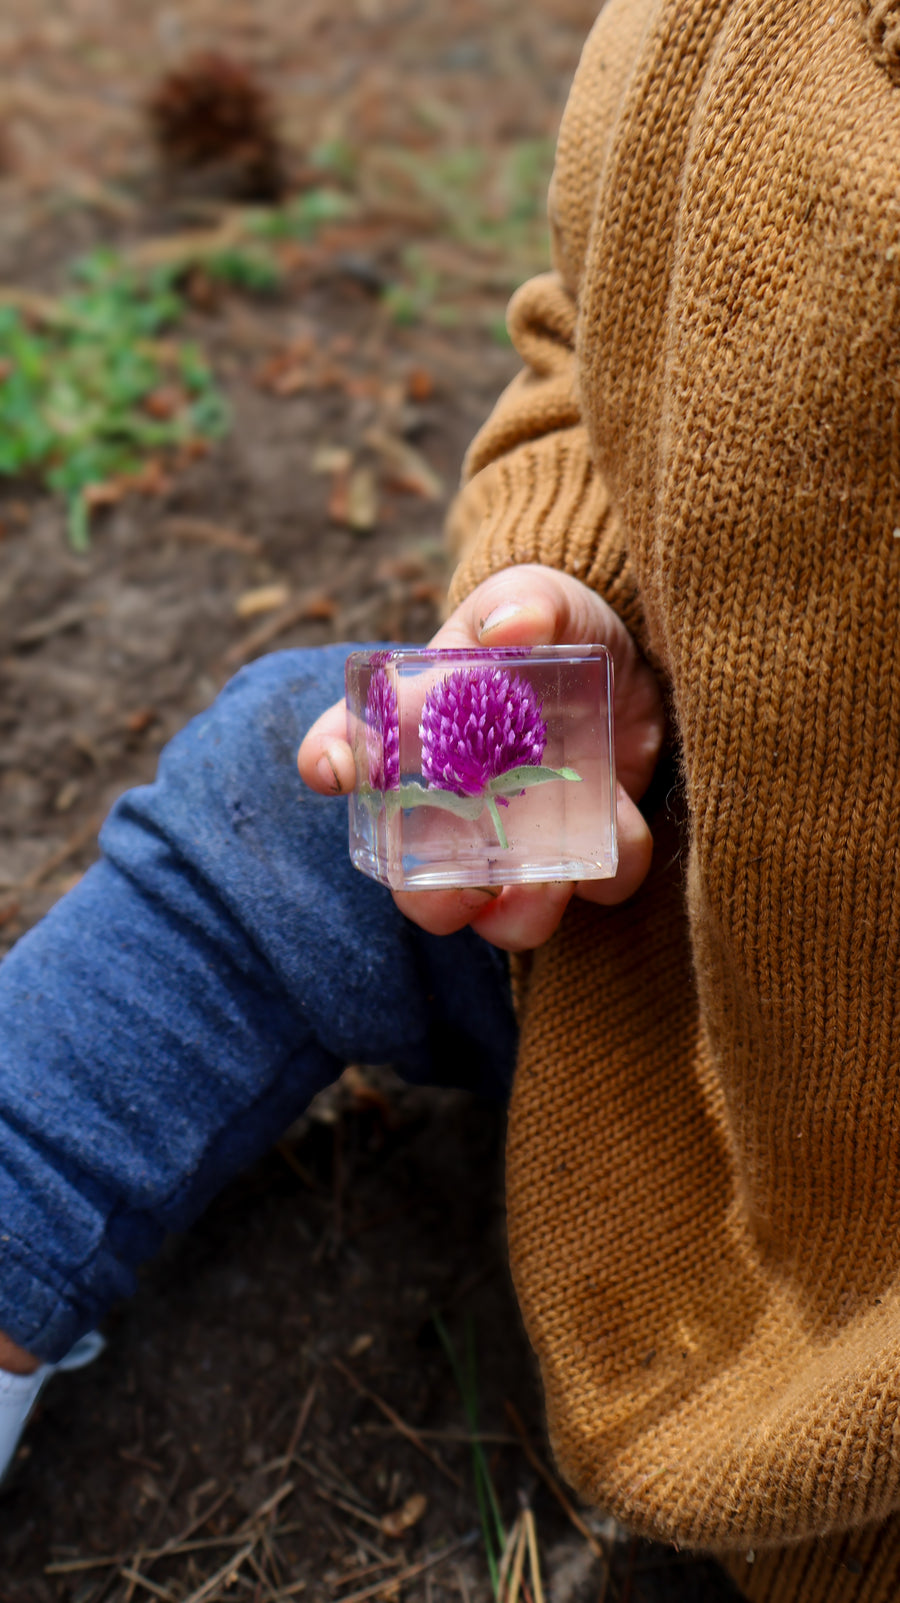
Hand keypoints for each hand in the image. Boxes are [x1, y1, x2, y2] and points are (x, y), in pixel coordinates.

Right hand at [298, 565, 664, 950]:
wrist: (634, 655)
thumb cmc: (557, 627)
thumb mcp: (542, 600)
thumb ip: (525, 604)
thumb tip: (512, 625)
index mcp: (423, 734)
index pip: (352, 750)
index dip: (329, 759)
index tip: (329, 768)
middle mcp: (460, 805)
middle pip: (417, 883)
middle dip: (432, 902)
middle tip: (457, 892)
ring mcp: (525, 839)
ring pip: (503, 915)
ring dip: (520, 915)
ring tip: (547, 885)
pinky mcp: (592, 849)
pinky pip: (598, 885)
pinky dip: (607, 869)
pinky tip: (620, 823)